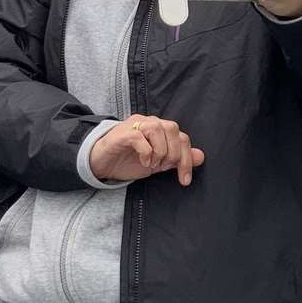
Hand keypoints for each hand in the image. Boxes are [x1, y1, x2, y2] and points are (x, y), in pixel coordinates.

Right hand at [88, 115, 204, 185]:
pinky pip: (140, 137)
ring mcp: (135, 125)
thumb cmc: (127, 161)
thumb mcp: (157, 164)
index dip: (187, 159)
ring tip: (152, 165)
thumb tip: (200, 156)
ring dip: (160, 151)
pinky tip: (143, 162)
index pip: (182, 137)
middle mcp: (149, 123)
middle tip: (162, 169)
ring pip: (158, 129)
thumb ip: (177, 159)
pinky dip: (146, 152)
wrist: (101, 164)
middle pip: (174, 130)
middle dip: (173, 154)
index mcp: (160, 129)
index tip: (184, 180)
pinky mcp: (122, 133)